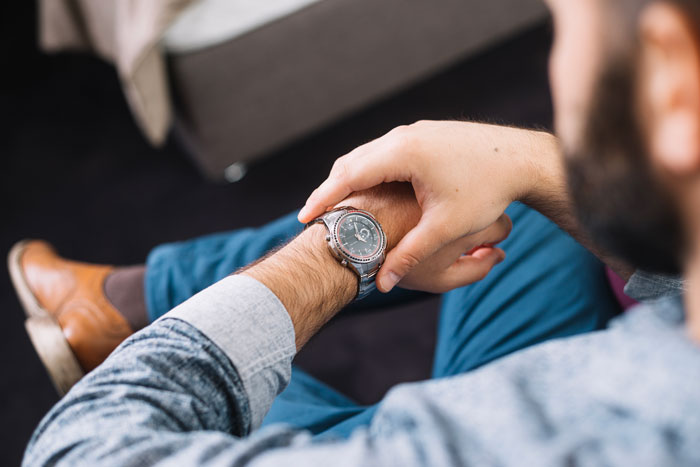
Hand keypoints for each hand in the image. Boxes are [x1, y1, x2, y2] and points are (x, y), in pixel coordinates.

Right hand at [299, 121, 556, 291]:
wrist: (524, 158)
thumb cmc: (488, 191)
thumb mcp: (446, 228)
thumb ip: (411, 256)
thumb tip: (384, 284)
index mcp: (404, 153)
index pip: (349, 175)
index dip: (324, 197)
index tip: (305, 218)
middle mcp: (404, 135)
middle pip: (354, 162)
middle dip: (332, 189)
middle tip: (314, 215)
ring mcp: (415, 131)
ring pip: (369, 155)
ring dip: (351, 179)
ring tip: (338, 206)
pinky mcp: (426, 134)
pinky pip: (386, 152)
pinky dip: (371, 171)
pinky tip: (371, 191)